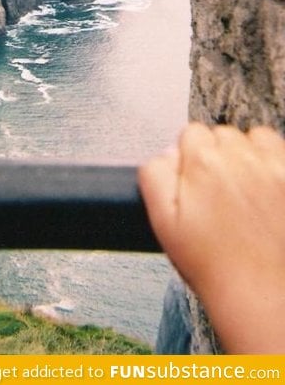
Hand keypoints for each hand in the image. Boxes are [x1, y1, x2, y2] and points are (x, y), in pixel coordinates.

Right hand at [139, 123, 284, 353]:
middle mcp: (240, 156)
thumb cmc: (213, 263)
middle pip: (220, 135)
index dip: (188, 159)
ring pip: (251, 138)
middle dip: (216, 156)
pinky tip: (265, 189)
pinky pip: (279, 148)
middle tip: (217, 193)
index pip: (190, 134)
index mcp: (203, 162)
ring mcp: (273, 165)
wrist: (262, 293)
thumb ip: (155, 175)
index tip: (193, 181)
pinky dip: (272, 161)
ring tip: (243, 188)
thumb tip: (167, 153)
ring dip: (246, 154)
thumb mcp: (163, 220)